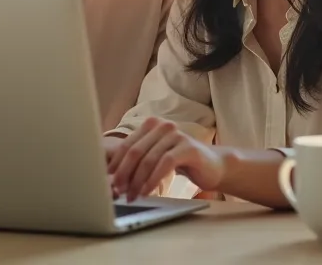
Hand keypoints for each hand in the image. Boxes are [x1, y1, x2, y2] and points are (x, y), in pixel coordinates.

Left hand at [106, 117, 224, 201]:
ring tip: (132, 196)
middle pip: (134, 151)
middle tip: (117, 192)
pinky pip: (165, 164)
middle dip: (123, 174)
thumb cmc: (182, 163)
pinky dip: (153, 179)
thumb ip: (140, 160)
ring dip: (137, 180)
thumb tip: (113, 177)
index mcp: (151, 125)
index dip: (115, 165)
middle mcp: (162, 126)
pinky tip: (147, 191)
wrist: (214, 166)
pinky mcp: (187, 147)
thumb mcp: (157, 158)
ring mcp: (175, 135)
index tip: (107, 183)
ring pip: (148, 159)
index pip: (126, 145)